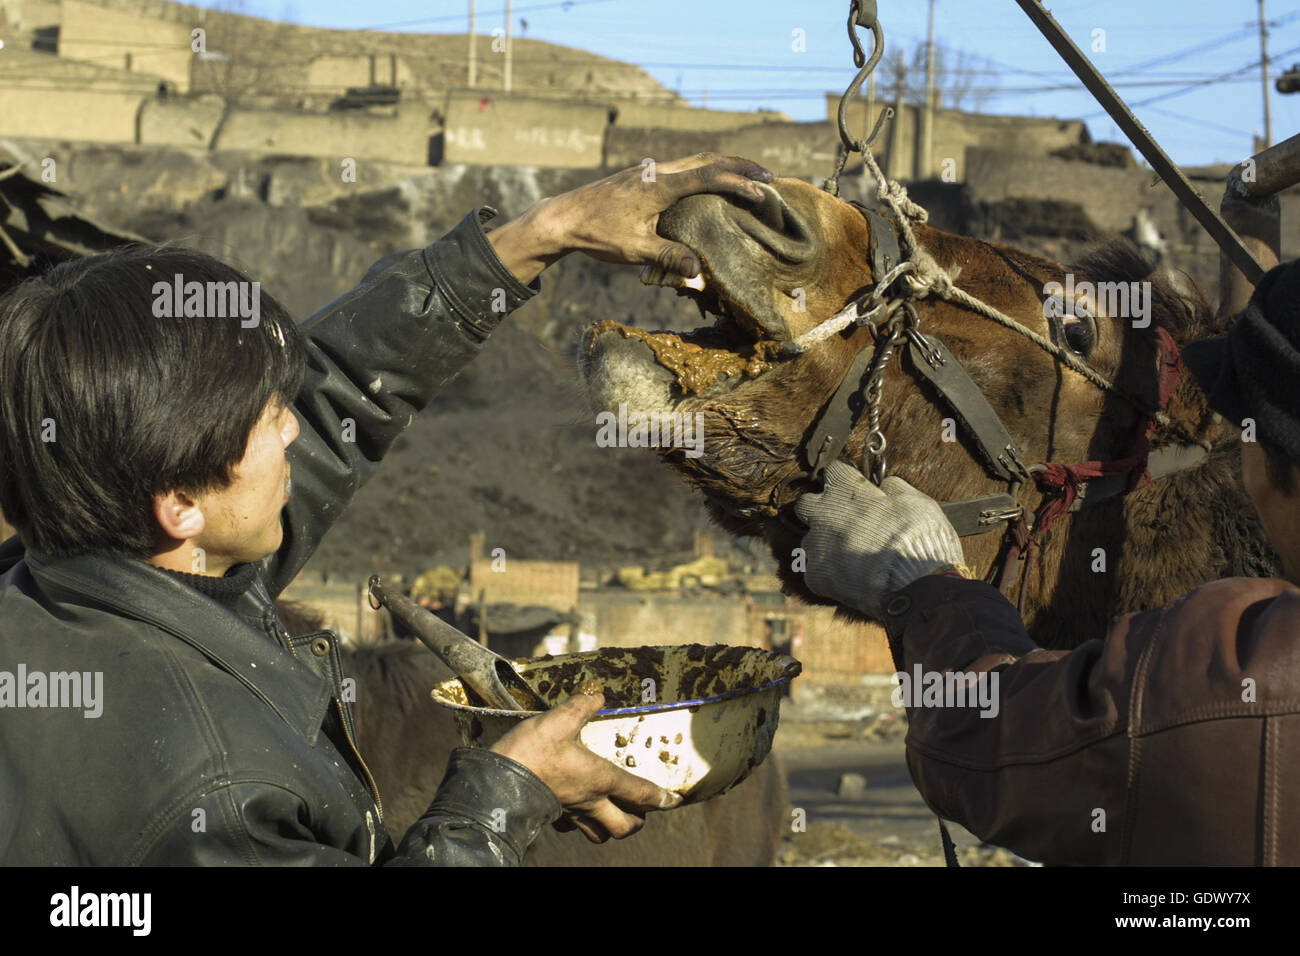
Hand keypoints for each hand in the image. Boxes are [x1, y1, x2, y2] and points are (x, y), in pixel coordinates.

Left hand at [487, 153, 772, 284]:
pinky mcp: (644, 176)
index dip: (737, 182)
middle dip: (740, 166)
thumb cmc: (597, 234)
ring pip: (695, 159)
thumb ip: (669, 257)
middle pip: (708, 159)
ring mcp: (651, 171)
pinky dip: (706, 171)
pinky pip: (683, 167)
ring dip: (724, 165)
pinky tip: (711, 184)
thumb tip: (700, 273)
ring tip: (748, 177)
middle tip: (768, 176)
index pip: (708, 176)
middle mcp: (658, 171)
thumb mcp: (634, 250)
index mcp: (660, 186)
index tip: (761, 191)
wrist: (563, 218)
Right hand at [490, 691, 681, 842]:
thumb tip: (598, 694)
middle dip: (637, 820)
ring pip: (601, 834)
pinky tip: (576, 806)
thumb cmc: (532, 752)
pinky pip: (574, 828)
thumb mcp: (558, 720)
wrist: (497, 782)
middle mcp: (591, 801)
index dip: (661, 798)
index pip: (641, 794)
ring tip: (612, 810)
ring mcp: (572, 813)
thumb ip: (581, 705)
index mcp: (601, 779)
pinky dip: (581, 822)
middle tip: (640, 807)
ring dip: (611, 826)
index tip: (674, 801)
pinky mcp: (553, 817)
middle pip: (625, 826)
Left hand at [793, 461, 964, 617]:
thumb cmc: (918, 538)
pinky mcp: (815, 576)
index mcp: (845, 491)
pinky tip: (852, 578)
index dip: (848, 480)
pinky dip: (830, 574)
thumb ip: (893, 488)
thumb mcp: (916, 500)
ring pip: (811, 540)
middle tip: (845, 521)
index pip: (834, 470)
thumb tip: (885, 486)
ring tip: (854, 557)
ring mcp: (816, 547)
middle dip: (822, 509)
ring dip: (826, 545)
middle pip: (807, 504)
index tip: (858, 489)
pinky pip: (816, 571)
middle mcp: (823, 515)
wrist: (913, 585)